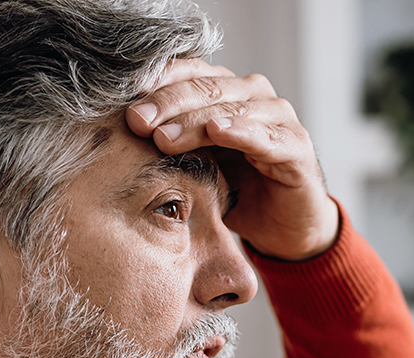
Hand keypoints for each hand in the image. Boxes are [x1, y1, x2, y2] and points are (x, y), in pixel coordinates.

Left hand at [126, 58, 338, 260]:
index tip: (123, 96)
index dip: (157, 82)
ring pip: (231, 108)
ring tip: (164, 136)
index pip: (188, 73)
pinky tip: (218, 131)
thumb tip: (116, 131)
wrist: (283, 227)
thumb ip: (168, 141)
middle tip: (135, 120)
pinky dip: (242, 131)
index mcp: (226, 91)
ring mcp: (278, 118)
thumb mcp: (195, 162)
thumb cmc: (236, 189)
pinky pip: (266, 136)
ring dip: (194, 121)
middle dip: (166, 104)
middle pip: (205, 88)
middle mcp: (253, 95)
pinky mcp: (296, 146)